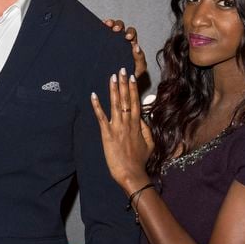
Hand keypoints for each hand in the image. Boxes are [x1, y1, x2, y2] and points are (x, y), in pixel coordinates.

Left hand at [91, 67, 153, 192]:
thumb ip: (147, 129)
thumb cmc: (140, 161)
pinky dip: (97, 106)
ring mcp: (117, 128)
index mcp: (138, 125)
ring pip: (115, 105)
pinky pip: (101, 117)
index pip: (135, 103)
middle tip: (121, 69)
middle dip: (124, 84)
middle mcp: (127, 123)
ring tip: (112, 77)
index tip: (131, 77)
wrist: (131, 174)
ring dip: (113, 90)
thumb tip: (143, 118)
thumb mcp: (150, 144)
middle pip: (126, 100)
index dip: (133, 89)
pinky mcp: (107, 134)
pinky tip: (94, 95)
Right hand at [103, 19, 146, 78]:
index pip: (131, 33)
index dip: (130, 32)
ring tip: (107, 24)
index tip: (127, 38)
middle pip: (121, 27)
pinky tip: (99, 27)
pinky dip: (100, 26)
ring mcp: (110, 40)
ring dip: (111, 23)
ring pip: (111, 26)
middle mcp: (120, 40)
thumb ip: (140, 58)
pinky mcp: (101, 43)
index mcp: (130, 44)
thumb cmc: (129, 74)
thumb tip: (136, 46)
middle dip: (119, 25)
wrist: (117, 81)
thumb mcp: (139, 67)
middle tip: (116, 30)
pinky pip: (101, 31)